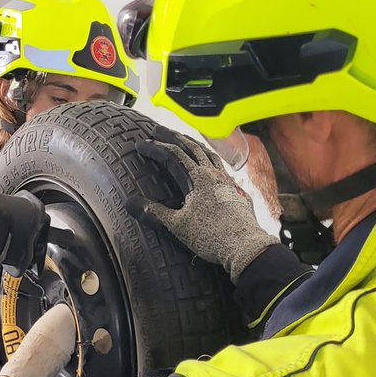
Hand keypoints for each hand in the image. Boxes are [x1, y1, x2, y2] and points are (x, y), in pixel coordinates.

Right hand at [134, 127, 275, 282]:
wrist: (245, 247)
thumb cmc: (212, 237)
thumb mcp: (177, 226)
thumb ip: (154, 212)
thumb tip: (130, 202)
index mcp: (197, 178)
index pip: (172, 155)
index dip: (155, 148)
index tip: (141, 144)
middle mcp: (213, 174)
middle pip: (191, 147)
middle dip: (172, 136)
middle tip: (158, 129)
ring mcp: (226, 181)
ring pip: (208, 153)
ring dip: (192, 143)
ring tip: (183, 139)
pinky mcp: (236, 191)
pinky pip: (220, 166)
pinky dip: (209, 158)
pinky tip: (209, 165)